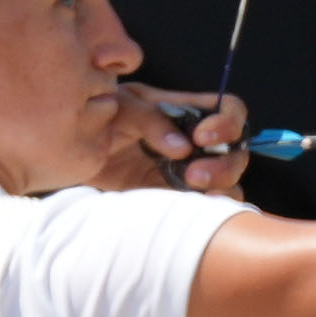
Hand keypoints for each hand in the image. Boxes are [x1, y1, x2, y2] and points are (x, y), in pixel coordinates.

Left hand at [107, 88, 247, 200]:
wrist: (78, 154)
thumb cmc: (103, 119)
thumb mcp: (123, 107)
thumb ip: (151, 119)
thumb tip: (183, 149)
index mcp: (191, 113)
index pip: (230, 110)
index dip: (227, 123)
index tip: (202, 138)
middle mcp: (200, 143)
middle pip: (237, 152)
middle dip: (223, 165)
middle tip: (193, 175)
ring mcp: (196, 172)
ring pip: (231, 182)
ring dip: (220, 187)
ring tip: (190, 191)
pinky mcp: (184, 198)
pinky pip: (213, 206)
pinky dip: (212, 209)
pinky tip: (194, 208)